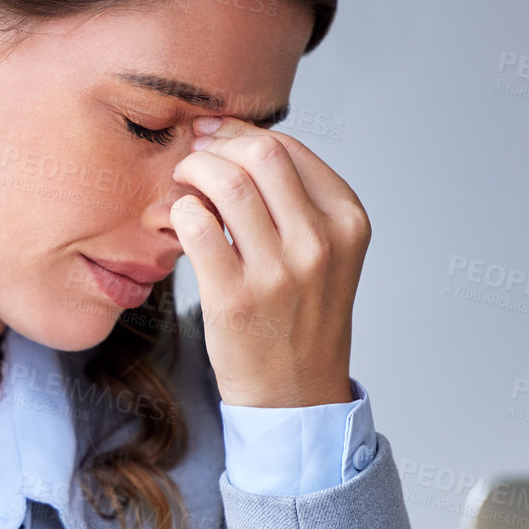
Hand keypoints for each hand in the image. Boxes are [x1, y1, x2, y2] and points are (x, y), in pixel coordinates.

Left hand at [170, 114, 370, 407]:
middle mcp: (319, 242)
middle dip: (217, 144)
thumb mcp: (328, 252)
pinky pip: (196, 225)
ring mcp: (278, 271)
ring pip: (226, 182)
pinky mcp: (235, 297)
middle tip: (194, 156)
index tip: (216, 136)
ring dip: (193, 171)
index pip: (290, 148)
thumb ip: (298, 200)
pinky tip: (182, 221)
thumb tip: (238, 143)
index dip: (242, 134)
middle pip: (261, 154)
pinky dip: (181, 211)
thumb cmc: (302, 318)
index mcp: (347, 221)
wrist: (296, 395)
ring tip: (183, 184)